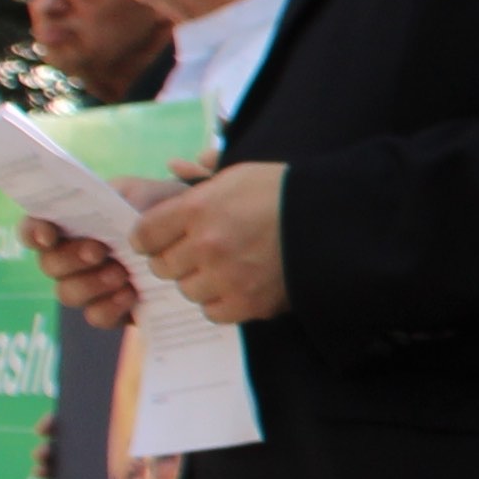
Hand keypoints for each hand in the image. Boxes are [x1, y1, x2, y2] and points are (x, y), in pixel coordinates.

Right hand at [20, 172, 182, 326]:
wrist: (195, 238)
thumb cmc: (160, 209)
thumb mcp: (146, 193)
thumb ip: (126, 195)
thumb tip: (115, 206)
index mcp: (70, 226)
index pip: (34, 230)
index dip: (33, 233)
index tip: (49, 236)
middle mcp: (70, 258)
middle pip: (49, 265)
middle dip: (70, 258)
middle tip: (99, 251)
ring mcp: (88, 287)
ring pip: (67, 294)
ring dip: (91, 284)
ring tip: (122, 274)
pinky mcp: (111, 310)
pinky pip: (97, 316)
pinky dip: (110, 307)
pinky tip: (131, 294)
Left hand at [131, 161, 287, 323]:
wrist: (334, 221)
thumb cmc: (284, 192)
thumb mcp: (238, 174)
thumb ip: (199, 181)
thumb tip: (176, 166)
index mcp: (197, 208)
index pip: (144, 234)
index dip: (148, 238)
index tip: (157, 240)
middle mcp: (206, 244)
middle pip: (162, 266)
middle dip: (175, 260)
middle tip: (196, 254)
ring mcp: (226, 277)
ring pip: (187, 290)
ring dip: (199, 281)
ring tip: (221, 270)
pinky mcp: (248, 302)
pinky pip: (212, 311)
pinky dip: (220, 302)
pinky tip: (236, 287)